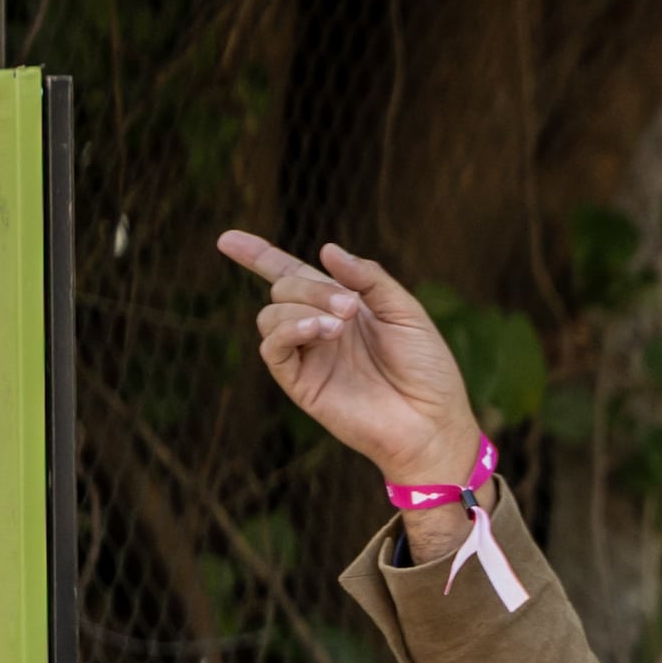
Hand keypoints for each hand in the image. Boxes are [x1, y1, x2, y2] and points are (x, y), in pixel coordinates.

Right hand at [214, 232, 486, 506]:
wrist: (434, 423)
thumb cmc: (427, 370)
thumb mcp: (406, 312)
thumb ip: (369, 279)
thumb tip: (327, 249)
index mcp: (343, 306)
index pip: (292, 274)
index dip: (259, 256)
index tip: (227, 240)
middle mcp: (320, 328)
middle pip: (283, 289)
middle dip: (311, 289)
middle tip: (349, 308)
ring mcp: (308, 356)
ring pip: (271, 315)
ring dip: (302, 309)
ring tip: (339, 326)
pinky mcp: (300, 382)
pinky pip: (273, 348)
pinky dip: (289, 331)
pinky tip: (319, 331)